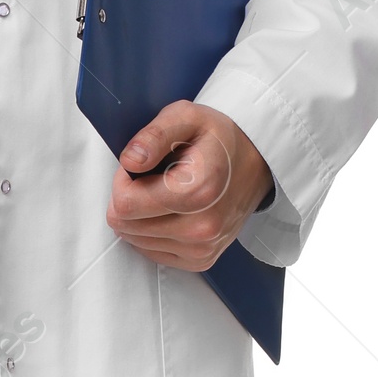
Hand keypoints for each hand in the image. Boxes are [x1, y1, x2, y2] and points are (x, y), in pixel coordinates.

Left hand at [107, 102, 273, 271]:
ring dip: (141, 217)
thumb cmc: (219, 139)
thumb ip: (154, 135)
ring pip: (136, 241)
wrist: (256, 162)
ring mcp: (202, 248)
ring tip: (166, 193)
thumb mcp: (187, 116)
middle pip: (127, 226)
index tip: (138, 167)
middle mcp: (202, 227)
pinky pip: (152, 253)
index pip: (125, 204)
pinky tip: (170, 212)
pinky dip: (153, 232)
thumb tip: (130, 161)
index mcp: (198, 191)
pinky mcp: (200, 260)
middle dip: (130, 199)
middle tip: (152, 178)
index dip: (122, 182)